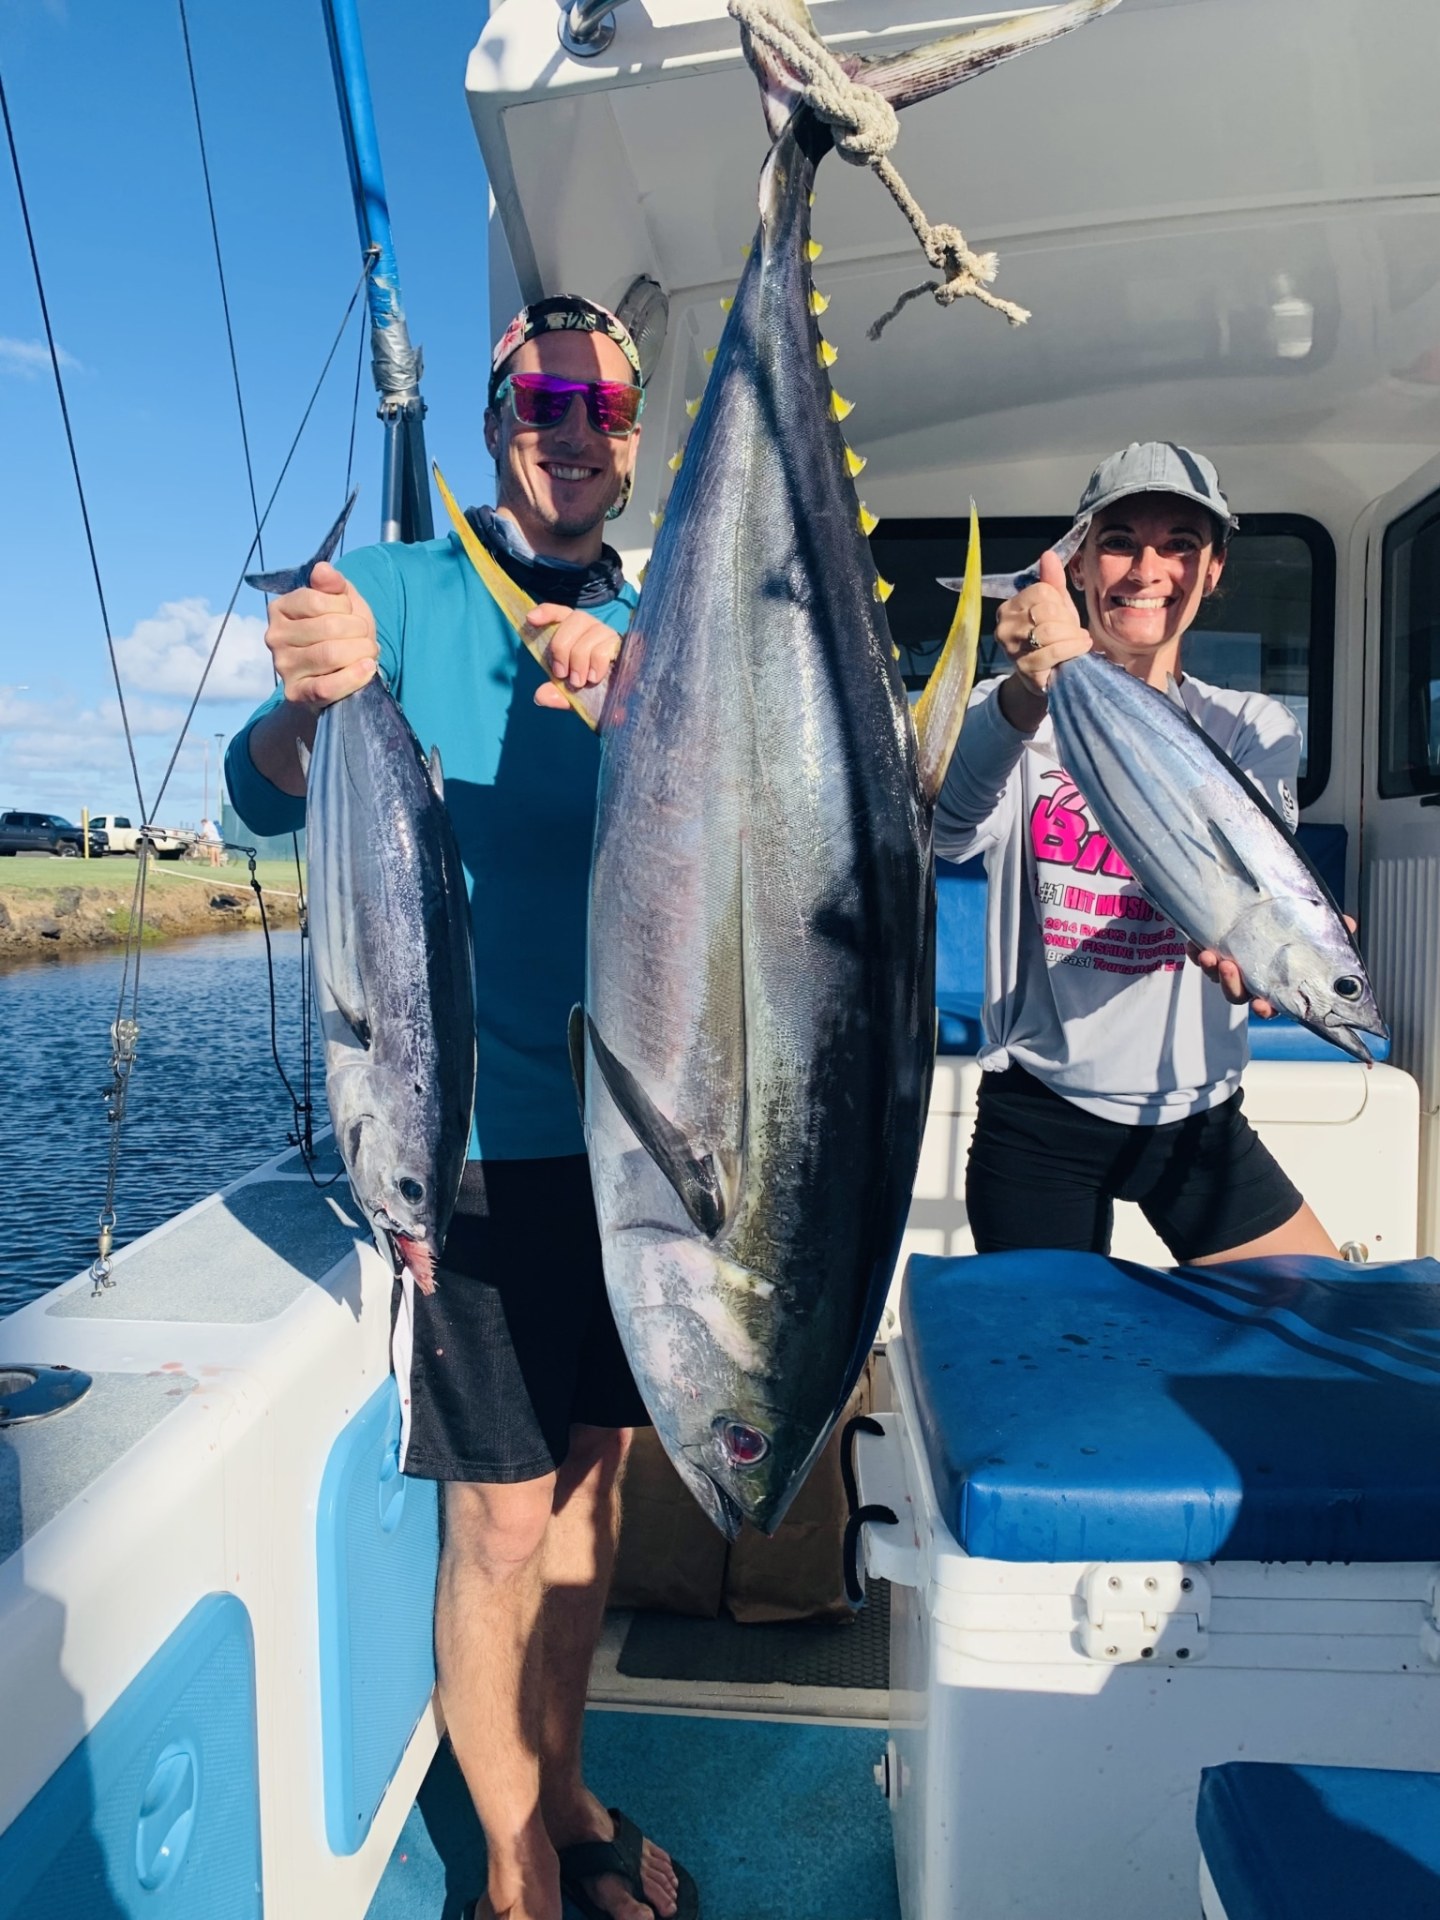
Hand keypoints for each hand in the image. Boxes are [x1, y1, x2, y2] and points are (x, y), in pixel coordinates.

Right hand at [266, 560, 378, 708]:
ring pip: (330, 655)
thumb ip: (333, 584)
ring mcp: (283, 667)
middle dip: (359, 631)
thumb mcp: (341, 601)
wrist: (335, 673)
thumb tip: (323, 570)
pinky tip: (368, 668)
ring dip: (361, 652)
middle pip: (328, 627)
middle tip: (366, 637)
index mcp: (279, 608)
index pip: (317, 599)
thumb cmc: (340, 632)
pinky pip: (327, 687)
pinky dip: (353, 677)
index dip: (345, 606)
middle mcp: (275, 637)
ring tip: (368, 652)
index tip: (352, 613)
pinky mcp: (296, 693)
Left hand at [530, 604, 621, 709]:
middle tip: (562, 674)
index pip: (559, 611)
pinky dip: (595, 664)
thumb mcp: (570, 694)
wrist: (619, 698)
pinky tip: (594, 678)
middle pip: (574, 619)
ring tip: (579, 681)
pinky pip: (604, 648)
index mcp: (572, 630)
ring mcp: (606, 633)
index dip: (546, 612)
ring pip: (590, 633)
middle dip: (562, 648)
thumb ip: (555, 694)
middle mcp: (589, 626)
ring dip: (579, 660)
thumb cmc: (591, 687)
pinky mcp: (620, 644)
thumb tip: (541, 696)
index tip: (531, 619)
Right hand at [995, 548, 1091, 732]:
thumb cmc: (1053, 640)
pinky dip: (1073, 648)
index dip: (1060, 603)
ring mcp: (1011, 648)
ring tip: (1078, 641)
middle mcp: (1004, 626)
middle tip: (1073, 632)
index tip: (1065, 616)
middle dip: (1067, 621)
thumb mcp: (1055, 608)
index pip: (1041, 592)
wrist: (1048, 677)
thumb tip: (1048, 555)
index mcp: (1009, 607)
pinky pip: (1053, 651)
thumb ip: (1052, 582)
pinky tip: (1080, 649)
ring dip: (1072, 637)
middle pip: (1046, 611)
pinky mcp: (1024, 668)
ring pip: (1049, 630)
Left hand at [1188, 917, 1357, 1017]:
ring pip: (1218, 980)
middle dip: (1232, 986)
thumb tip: (1348, 923)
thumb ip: (1329, 929)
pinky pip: (1202, 960)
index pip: (1273, 1004)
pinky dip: (1197, 954)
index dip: (1267, 1009)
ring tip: (1211, 956)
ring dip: (1212, 972)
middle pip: (1239, 995)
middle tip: (1229, 969)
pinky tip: (1194, 944)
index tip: (1262, 1006)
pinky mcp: (1214, 953)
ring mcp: (1232, 969)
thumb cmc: (1295, 925)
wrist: (1265, 904)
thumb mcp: (1315, 925)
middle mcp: (1253, 981)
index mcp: (1279, 983)